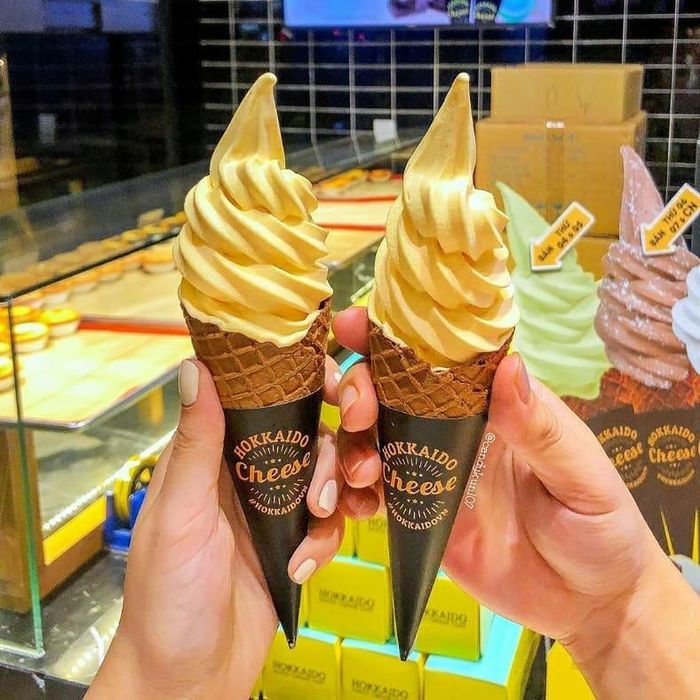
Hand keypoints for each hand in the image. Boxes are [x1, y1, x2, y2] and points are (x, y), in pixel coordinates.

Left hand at [89, 358, 344, 699]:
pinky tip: (305, 565)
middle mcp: (245, 473)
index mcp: (212, 454)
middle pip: (308, 434)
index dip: (302, 384)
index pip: (262, 398)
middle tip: (347, 473)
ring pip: (326, 475)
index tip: (339, 387)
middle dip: (333, 451)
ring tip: (320, 518)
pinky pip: (329, 522)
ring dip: (335, 493)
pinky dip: (327, 539)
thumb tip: (196, 367)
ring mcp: (273, 509)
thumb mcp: (180, 515)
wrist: (190, 680)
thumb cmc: (167, 597)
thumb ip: (196, 444)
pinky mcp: (294, 542)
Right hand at [333, 307, 699, 698]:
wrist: (586, 602)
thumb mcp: (581, 476)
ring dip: (350, 444)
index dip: (394, 336)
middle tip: (358, 412)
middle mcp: (453, 427)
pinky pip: (374, 494)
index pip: (439, 356)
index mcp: (492, 403)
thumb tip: (508, 365)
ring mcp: (430, 469)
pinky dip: (353, 494)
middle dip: (359, 389)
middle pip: (390, 390)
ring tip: (363, 472)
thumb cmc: (599, 527)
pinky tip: (356, 507)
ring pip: (371, 438)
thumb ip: (540, 429)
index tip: (353, 326)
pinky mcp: (417, 513)